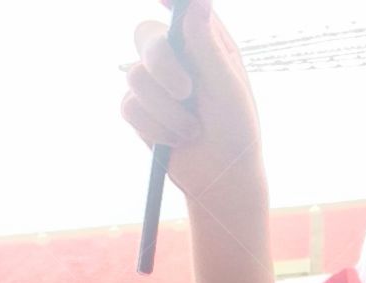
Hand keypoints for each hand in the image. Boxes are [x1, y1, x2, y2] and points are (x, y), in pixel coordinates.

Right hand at [121, 0, 264, 207]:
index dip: (170, 0)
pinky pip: (129, 106)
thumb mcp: (228, 90)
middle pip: (146, 36)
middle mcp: (177, 57)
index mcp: (204, 44)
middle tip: (186, 92)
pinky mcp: (139, 109)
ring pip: (135, 76)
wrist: (222, 181)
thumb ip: (208, 46)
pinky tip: (176, 141)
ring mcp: (154, 82)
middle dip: (163, 66)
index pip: (181, 9)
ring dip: (167, 112)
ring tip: (192, 131)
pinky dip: (155, 129)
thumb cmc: (236, 134)